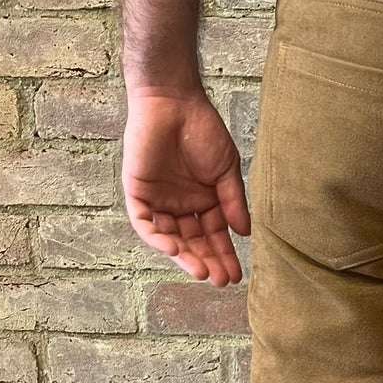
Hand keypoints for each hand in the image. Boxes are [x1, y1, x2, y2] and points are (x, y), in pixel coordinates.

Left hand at [121, 86, 249, 286]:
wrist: (174, 102)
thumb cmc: (203, 130)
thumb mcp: (226, 171)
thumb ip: (233, 202)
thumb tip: (244, 234)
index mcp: (203, 200)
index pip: (213, 235)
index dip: (224, 255)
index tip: (236, 275)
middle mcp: (180, 204)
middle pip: (192, 242)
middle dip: (206, 261)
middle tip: (220, 279)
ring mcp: (158, 200)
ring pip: (169, 238)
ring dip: (184, 256)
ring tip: (201, 271)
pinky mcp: (138, 193)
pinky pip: (145, 224)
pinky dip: (158, 239)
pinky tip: (175, 250)